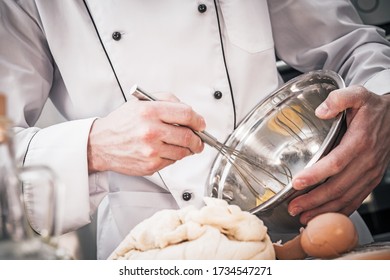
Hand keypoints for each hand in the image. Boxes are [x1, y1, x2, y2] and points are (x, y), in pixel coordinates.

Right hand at [87, 93, 204, 175]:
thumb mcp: (140, 102)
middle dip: (198, 139)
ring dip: (188, 149)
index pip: (186, 114)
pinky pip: (172, 161)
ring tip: (185, 145)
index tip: (201, 124)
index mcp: (149, 111)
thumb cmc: (121, 123)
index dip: (198, 120)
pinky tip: (167, 150)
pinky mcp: (150, 165)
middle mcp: (150, 130)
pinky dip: (174, 156)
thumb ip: (166, 100)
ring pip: (183, 151)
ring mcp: (151, 150)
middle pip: (188, 136)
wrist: (101, 144)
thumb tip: (188, 111)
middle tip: (199, 139)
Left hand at [288, 86, 389, 223]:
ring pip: (346, 197)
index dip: (316, 175)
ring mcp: (370, 174)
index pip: (335, 162)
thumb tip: (322, 110)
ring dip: (323, 210)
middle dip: (313, 200)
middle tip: (292, 207)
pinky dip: (340, 211)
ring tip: (302, 217)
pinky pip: (356, 200)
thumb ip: (339, 99)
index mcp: (360, 142)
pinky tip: (323, 216)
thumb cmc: (371, 108)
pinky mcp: (371, 180)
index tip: (297, 183)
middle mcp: (366, 161)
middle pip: (338, 186)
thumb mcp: (357, 95)